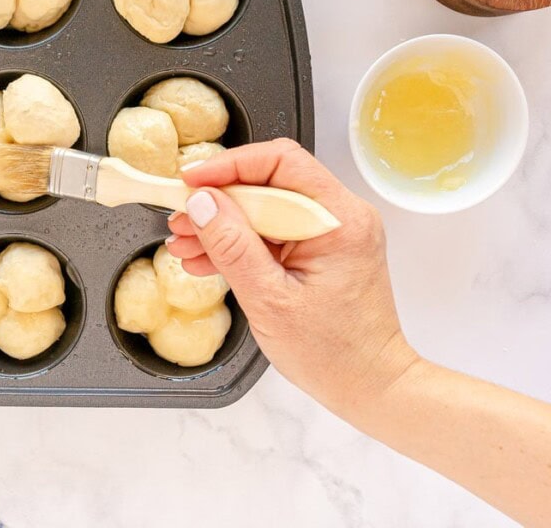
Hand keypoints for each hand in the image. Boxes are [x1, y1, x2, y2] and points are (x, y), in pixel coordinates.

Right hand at [165, 139, 417, 416]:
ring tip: (184, 245)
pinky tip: (206, 259)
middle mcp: (341, 216)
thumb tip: (202, 203)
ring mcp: (332, 234)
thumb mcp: (269, 299)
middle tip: (180, 219)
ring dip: (223, 224)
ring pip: (266, 209)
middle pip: (269, 183)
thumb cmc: (333, 354)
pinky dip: (240, 243)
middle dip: (219, 201)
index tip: (191, 182)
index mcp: (339, 220)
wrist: (370, 388)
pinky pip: (273, 233)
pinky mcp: (321, 251)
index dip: (230, 165)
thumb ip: (232, 246)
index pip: (281, 162)